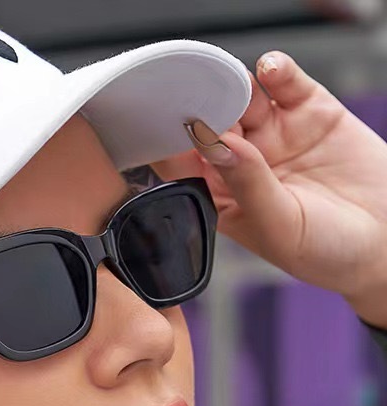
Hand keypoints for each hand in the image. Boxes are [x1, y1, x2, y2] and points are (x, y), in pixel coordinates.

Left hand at [150, 51, 386, 324]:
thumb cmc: (326, 252)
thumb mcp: (279, 226)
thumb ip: (247, 184)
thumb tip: (215, 144)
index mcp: (222, 198)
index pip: (183, 166)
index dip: (170, 145)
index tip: (162, 127)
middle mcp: (242, 164)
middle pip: (209, 126)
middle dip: (199, 109)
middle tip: (194, 97)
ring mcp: (274, 137)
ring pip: (242, 100)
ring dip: (232, 88)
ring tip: (232, 87)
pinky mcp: (309, 113)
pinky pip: (285, 84)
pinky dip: (274, 71)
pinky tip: (268, 71)